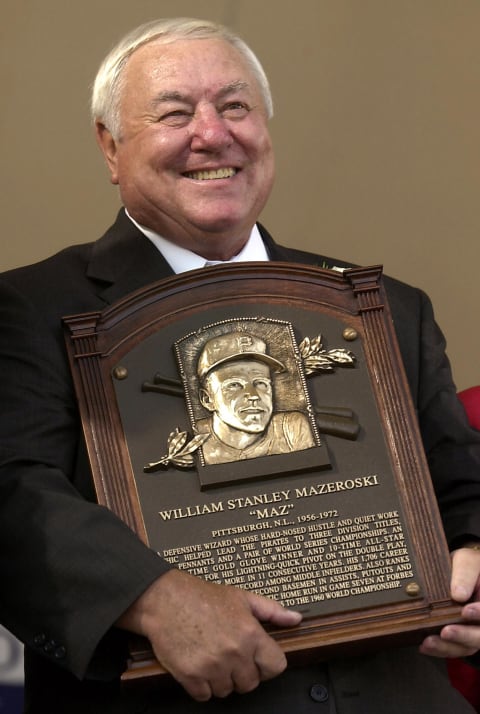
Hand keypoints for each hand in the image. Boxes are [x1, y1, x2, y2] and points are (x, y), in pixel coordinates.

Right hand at [117, 569, 301, 700]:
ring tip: (212, 657)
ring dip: (221, 679)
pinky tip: (199, 665)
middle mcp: (234, 653)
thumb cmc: (202, 596)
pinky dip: (202, 685)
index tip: (257, 658)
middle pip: (251, 683)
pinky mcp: (191, 676)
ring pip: (227, 691)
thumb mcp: (241, 597)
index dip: (267, 664)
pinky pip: (205, 696)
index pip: (276, 667)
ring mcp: (212, 667)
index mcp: (250, 634)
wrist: (165, 600)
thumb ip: (271, 610)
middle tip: (230, 655)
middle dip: (243, 672)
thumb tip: (295, 618)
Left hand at [420, 545, 479, 657]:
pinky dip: (439, 649)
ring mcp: (474, 631)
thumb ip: (465, 573)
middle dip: (464, 636)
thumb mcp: (467, 561)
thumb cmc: (467, 566)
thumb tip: (458, 594)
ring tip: (429, 642)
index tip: (466, 611)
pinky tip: (425, 645)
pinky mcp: (461, 638)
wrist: (459, 572)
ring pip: (467, 647)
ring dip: (448, 647)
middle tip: (446, 632)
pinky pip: (453, 648)